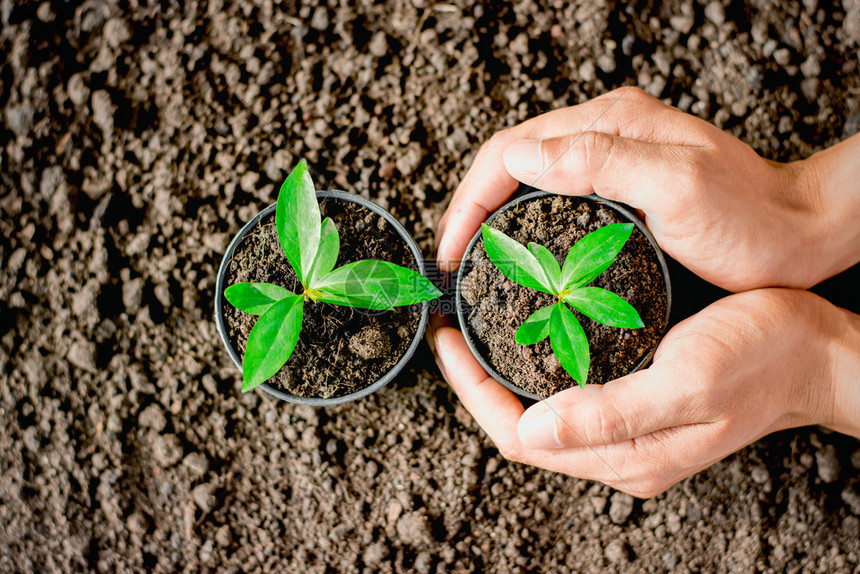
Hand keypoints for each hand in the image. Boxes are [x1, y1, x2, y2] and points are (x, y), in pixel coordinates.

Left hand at [429, 289, 859, 496]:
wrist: (817, 353)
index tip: (449, 343)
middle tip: (456, 330)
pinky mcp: (639, 404)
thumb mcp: (688, 383)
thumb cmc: (763, 359)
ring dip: (505, 373)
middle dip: (479, 382)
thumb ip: (611, 415)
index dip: (473, 392)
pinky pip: (569, 393)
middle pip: (522, 427)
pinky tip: (534, 332)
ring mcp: (629, 430)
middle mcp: (620, 451)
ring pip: (541, 410)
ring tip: (481, 328)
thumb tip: (531, 431)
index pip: (520, 437)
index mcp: (625, 455)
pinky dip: (539, 365)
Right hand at [436, 87, 859, 291]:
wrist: (798, 234)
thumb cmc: (750, 217)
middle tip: (452, 258)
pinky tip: (518, 251)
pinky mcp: (620, 186)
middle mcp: (604, 133)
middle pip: (511, 161)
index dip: (469, 199)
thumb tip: (522, 157)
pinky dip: (522, 221)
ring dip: (491, 214)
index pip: (511, 150)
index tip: (451, 247)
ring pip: (527, 179)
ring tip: (472, 258)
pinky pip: (553, 195)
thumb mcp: (679, 185)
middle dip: (470, 207)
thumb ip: (602, 160)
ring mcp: (612, 159)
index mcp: (609, 124)